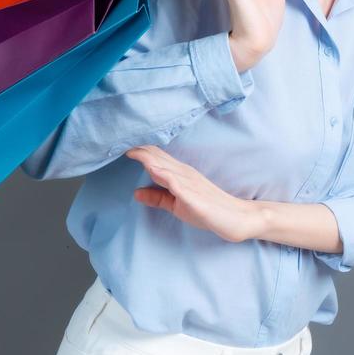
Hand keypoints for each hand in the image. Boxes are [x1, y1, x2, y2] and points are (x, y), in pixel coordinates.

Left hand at [125, 145, 259, 242]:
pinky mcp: (194, 196)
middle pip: (157, 156)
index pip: (154, 157)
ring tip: (129, 147)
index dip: (137, 149)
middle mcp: (183, 173)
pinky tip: (153, 169)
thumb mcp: (177, 205)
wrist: (236, 218)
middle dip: (137, 147)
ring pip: (164, 165)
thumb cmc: (208, 211)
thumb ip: (158, 198)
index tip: (117, 142)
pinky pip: (177, 184)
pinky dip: (164, 175)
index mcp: (178, 173)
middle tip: (117, 136)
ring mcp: (189, 182)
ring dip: (147, 156)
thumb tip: (136, 193)